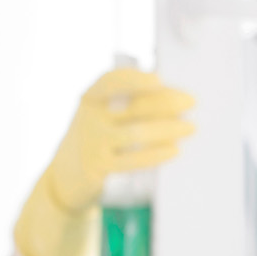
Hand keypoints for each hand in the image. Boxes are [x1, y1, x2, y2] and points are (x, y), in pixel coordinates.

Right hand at [11, 68, 195, 255]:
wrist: (65, 177)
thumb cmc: (96, 140)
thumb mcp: (102, 117)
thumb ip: (129, 105)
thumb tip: (174, 99)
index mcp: (90, 99)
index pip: (111, 81)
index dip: (134, 78)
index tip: (159, 78)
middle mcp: (88, 118)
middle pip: (132, 106)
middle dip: (165, 102)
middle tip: (191, 102)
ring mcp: (92, 143)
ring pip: (136, 133)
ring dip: (168, 129)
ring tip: (190, 127)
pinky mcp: (98, 168)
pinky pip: (133, 160)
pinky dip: (157, 154)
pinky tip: (175, 150)